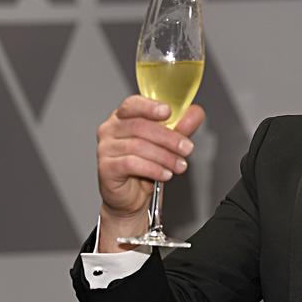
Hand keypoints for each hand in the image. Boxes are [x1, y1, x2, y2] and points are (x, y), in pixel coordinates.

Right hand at [95, 96, 204, 250]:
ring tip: (180, 166)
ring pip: (138, 146)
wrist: (130, 197)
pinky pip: (131, 164)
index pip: (133, 105)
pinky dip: (153, 169)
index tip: (168, 111)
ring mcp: (105, 148)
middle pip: (140, 126)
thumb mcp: (167, 145)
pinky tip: (165, 174)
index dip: (150, 107)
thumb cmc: (144, 166)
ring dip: (164, 156)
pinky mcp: (106, 167)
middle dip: (169, 138)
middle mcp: (110, 129)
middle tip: (187, 148)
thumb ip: (180, 127)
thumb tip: (195, 112)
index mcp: (123, 117)